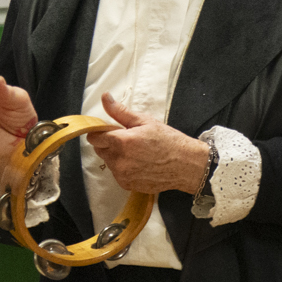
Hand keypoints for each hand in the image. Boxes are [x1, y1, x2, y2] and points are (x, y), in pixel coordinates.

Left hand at [85, 94, 209, 194]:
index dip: (102, 133)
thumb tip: (105, 97)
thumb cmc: (169, 141)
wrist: (187, 165)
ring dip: (117, 157)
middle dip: (110, 145)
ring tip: (138, 154)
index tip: (113, 132)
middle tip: (130, 142)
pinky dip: (125, 169)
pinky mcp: (127, 184)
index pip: (94, 138)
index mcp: (121, 141)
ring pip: (109, 162)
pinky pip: (118, 174)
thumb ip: (121, 112)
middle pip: (100, 150)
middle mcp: (119, 159)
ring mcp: (122, 174)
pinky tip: (141, 165)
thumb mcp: (146, 122)